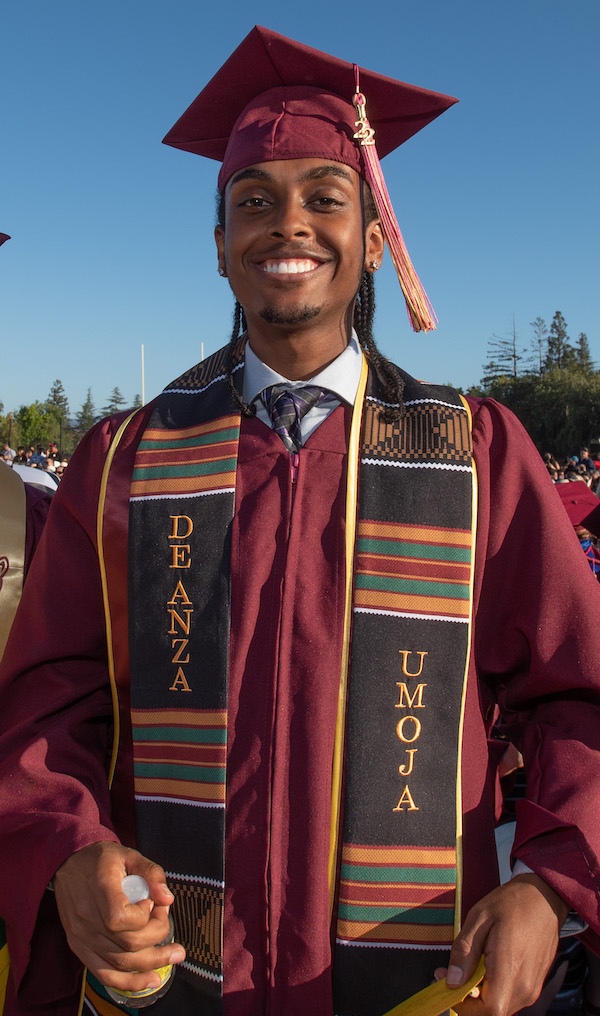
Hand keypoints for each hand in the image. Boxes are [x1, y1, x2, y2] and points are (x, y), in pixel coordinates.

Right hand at [53, 840, 185, 994]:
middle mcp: (86, 916)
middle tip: (167, 922)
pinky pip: (103, 973)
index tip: (150, 903)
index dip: (142, 917)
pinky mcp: (79, 946)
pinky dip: (128, 982)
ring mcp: (80, 935)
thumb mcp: (129, 855)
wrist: (68, 865)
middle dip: (156, 938)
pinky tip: (149, 980)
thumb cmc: (101, 860)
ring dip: (150, 963)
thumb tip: (167, 899)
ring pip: (118, 963)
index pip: (119, 918)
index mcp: (98, 888)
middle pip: (125, 944)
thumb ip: (151, 873)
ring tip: (174, 956)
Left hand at [433, 874, 568, 1015]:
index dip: (463, 1004)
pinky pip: (510, 996)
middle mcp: (525, 987)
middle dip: (468, 998)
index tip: (445, 982)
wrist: (545, 897)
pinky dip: (494, 988)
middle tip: (450, 973)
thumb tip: (452, 981)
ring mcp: (532, 988)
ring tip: (470, 964)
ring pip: (500, 1006)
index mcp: (510, 971)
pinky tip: (486, 965)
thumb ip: (464, 952)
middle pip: (492, 1012)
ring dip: (481, 993)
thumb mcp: (479, 918)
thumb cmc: (512, 903)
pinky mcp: (535, 984)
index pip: (487, 1011)